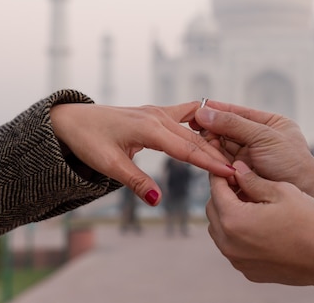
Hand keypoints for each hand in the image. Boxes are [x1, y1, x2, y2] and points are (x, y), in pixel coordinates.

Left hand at [50, 102, 233, 204]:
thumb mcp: (108, 165)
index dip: (210, 163)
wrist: (72, 120)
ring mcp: (158, 112)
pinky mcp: (156, 113)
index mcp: (149, 128)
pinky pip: (186, 115)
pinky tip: (213, 130)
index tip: (231, 173)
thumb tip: (158, 200)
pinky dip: (201, 124)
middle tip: (241, 171)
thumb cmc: (88, 141)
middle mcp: (157, 116)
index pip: (187, 148)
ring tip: (232, 155)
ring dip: (212, 142)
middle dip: (218, 155)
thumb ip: (136, 181)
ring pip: (193, 128)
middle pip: (195, 139)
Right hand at [194, 101, 313, 189]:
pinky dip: (215, 159)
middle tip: (195, 127)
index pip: (239, 113)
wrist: (305, 193)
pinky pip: (225, 163)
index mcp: (270, 124)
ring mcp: (252, 158)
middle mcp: (260, 139)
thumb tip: (204, 112)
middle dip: (212, 128)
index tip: (198, 109)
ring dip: (212, 144)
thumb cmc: (291, 162)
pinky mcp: (245, 175)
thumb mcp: (263, 137)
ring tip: (200, 141)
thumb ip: (233, 124)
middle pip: (229, 130)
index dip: (218, 110)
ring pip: (224, 147)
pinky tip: (206, 155)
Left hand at [207, 161, 313, 285]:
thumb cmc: (308, 222)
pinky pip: (233, 247)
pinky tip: (260, 226)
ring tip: (253, 204)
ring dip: (230, 214)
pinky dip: (239, 234)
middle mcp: (229, 243)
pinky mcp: (248, 271)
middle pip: (213, 210)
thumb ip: (253, 180)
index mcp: (234, 220)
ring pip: (220, 230)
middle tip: (243, 184)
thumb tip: (237, 169)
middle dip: (224, 194)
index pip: (216, 189)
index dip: (222, 174)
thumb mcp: (281, 191)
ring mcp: (237, 260)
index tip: (230, 167)